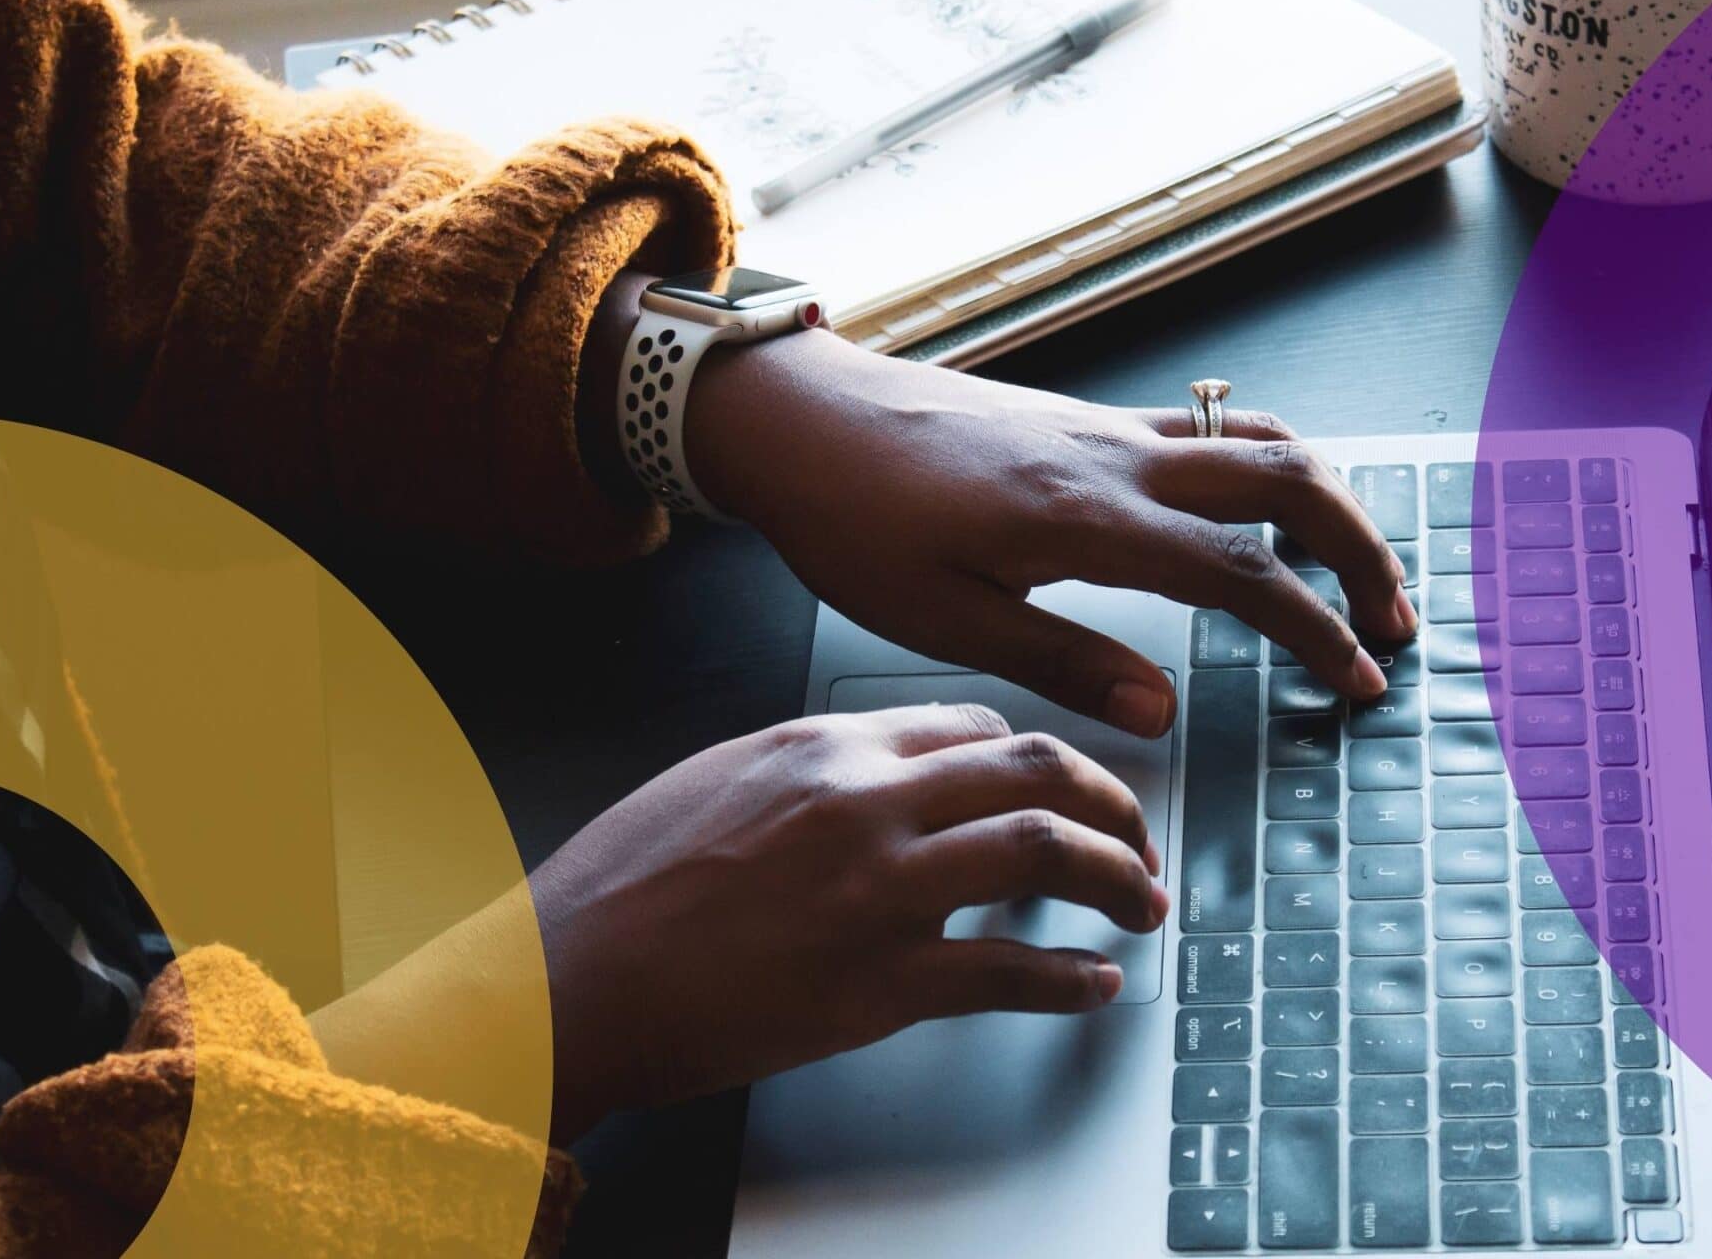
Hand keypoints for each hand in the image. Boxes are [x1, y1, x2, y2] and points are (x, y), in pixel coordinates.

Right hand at [534, 704, 1165, 1142]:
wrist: (569, 978)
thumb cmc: (624, 887)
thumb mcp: (719, 778)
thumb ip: (813, 767)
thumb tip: (888, 772)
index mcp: (826, 744)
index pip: (975, 726)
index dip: (1040, 757)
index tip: (1062, 787)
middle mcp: (866, 801)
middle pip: (1037, 769)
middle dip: (1113, 801)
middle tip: (1138, 839)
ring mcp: (879, 891)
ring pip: (1047, 852)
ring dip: (1119, 878)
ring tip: (1142, 903)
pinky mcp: (879, 983)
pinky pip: (1010, 972)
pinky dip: (1070, 981)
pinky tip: (1093, 986)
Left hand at [683, 329, 1416, 736]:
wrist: (800, 418)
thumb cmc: (852, 519)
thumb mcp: (942, 621)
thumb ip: (1063, 664)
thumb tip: (1164, 712)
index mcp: (1086, 517)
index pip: (1242, 572)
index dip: (1314, 629)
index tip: (1357, 680)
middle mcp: (1115, 456)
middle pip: (1287, 480)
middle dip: (1361, 549)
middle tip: (1392, 622)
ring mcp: (1107, 427)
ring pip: (1258, 439)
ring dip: (1327, 500)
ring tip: (1355, 568)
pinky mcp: (1087, 419)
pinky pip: (1210, 428)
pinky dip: (1268, 466)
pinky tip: (1266, 513)